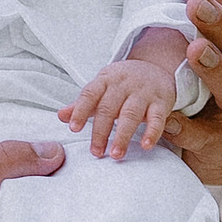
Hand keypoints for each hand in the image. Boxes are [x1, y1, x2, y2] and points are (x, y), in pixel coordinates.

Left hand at [67, 46, 185, 159]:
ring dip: (123, 136)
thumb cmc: (123, 83)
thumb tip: (61, 116)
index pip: (90, 94)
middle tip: (96, 152)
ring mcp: (143, 92)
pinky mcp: (161, 101)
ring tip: (116, 154)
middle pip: (108, 108)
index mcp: (105, 80)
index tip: (73, 128)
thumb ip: (83, 104)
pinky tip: (145, 145)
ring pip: (131, 114)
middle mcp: (123, 84)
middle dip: (100, 131)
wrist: (156, 67)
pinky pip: (157, 118)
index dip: (80, 111)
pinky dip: (152, 132)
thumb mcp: (102, 88)